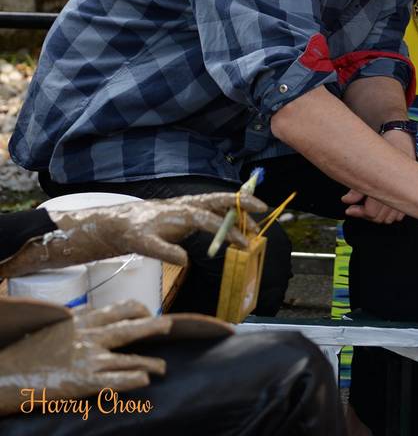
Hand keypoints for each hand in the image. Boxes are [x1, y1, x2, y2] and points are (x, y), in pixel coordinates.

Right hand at [0, 193, 264, 275]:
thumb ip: (201, 222)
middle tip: (262, 217)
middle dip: (236, 208)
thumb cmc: (148, 227)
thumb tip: (233, 228)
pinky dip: (170, 251)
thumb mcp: (177, 223)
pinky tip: (183, 259)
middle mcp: (176, 209)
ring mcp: (159, 221)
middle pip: (211, 204)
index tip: (267, 207)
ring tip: (238, 242)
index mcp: (185, 207)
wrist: (108, 226)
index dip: (242, 200)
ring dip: (216, 229)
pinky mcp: (140, 238)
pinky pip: (156, 245)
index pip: (219, 199)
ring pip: (190, 219)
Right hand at [0, 300, 169, 415]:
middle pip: (131, 327)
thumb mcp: (56, 324)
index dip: (136, 309)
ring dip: (150, 362)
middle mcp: (91, 336)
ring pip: (130, 357)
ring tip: (163, 367)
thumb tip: (91, 312)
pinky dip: (134, 379)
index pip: (118, 309)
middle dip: (153, 325)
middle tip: (170, 324)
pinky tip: (145, 380)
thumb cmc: (30, 349)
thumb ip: (77, 317)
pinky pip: (117, 380)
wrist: (12, 372)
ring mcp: (90, 358)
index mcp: (82, 319)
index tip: (146, 311)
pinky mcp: (86, 381)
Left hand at [341, 127, 414, 223]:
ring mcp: (406, 194)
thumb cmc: (385, 146)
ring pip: (390, 218)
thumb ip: (358, 186)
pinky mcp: (408, 193)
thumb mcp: (368, 162)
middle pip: (380, 218)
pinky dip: (389, 213)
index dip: (359, 213)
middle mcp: (398, 193)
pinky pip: (399, 214)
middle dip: (366, 215)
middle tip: (354, 208)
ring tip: (365, 207)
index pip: (373, 213)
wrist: (402, 136)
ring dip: (378, 216)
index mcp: (388, 187)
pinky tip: (380, 205)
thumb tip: (346, 200)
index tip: (349, 209)